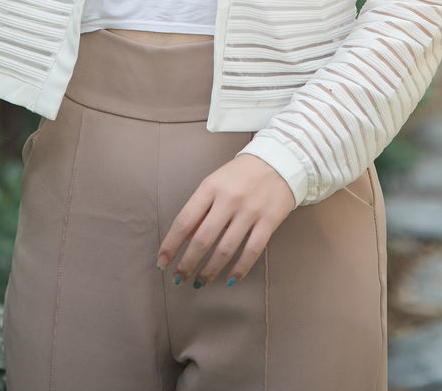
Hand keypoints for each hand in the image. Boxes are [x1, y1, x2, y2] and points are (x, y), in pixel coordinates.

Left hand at [156, 154, 295, 288]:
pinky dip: (239, 269)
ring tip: (199, 282)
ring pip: (225, 249)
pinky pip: (251, 251)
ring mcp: (250, 211)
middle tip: (178, 279)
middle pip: (202, 239)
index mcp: (211, 187)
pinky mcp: (269, 221)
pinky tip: (230, 279)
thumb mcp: (215, 182)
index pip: (184, 221)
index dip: (171, 245)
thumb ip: (200, 209)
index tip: (162, 262)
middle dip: (187, 263)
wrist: (279, 159)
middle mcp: (229, 199)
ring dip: (209, 271)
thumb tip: (184, 239)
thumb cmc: (241, 173)